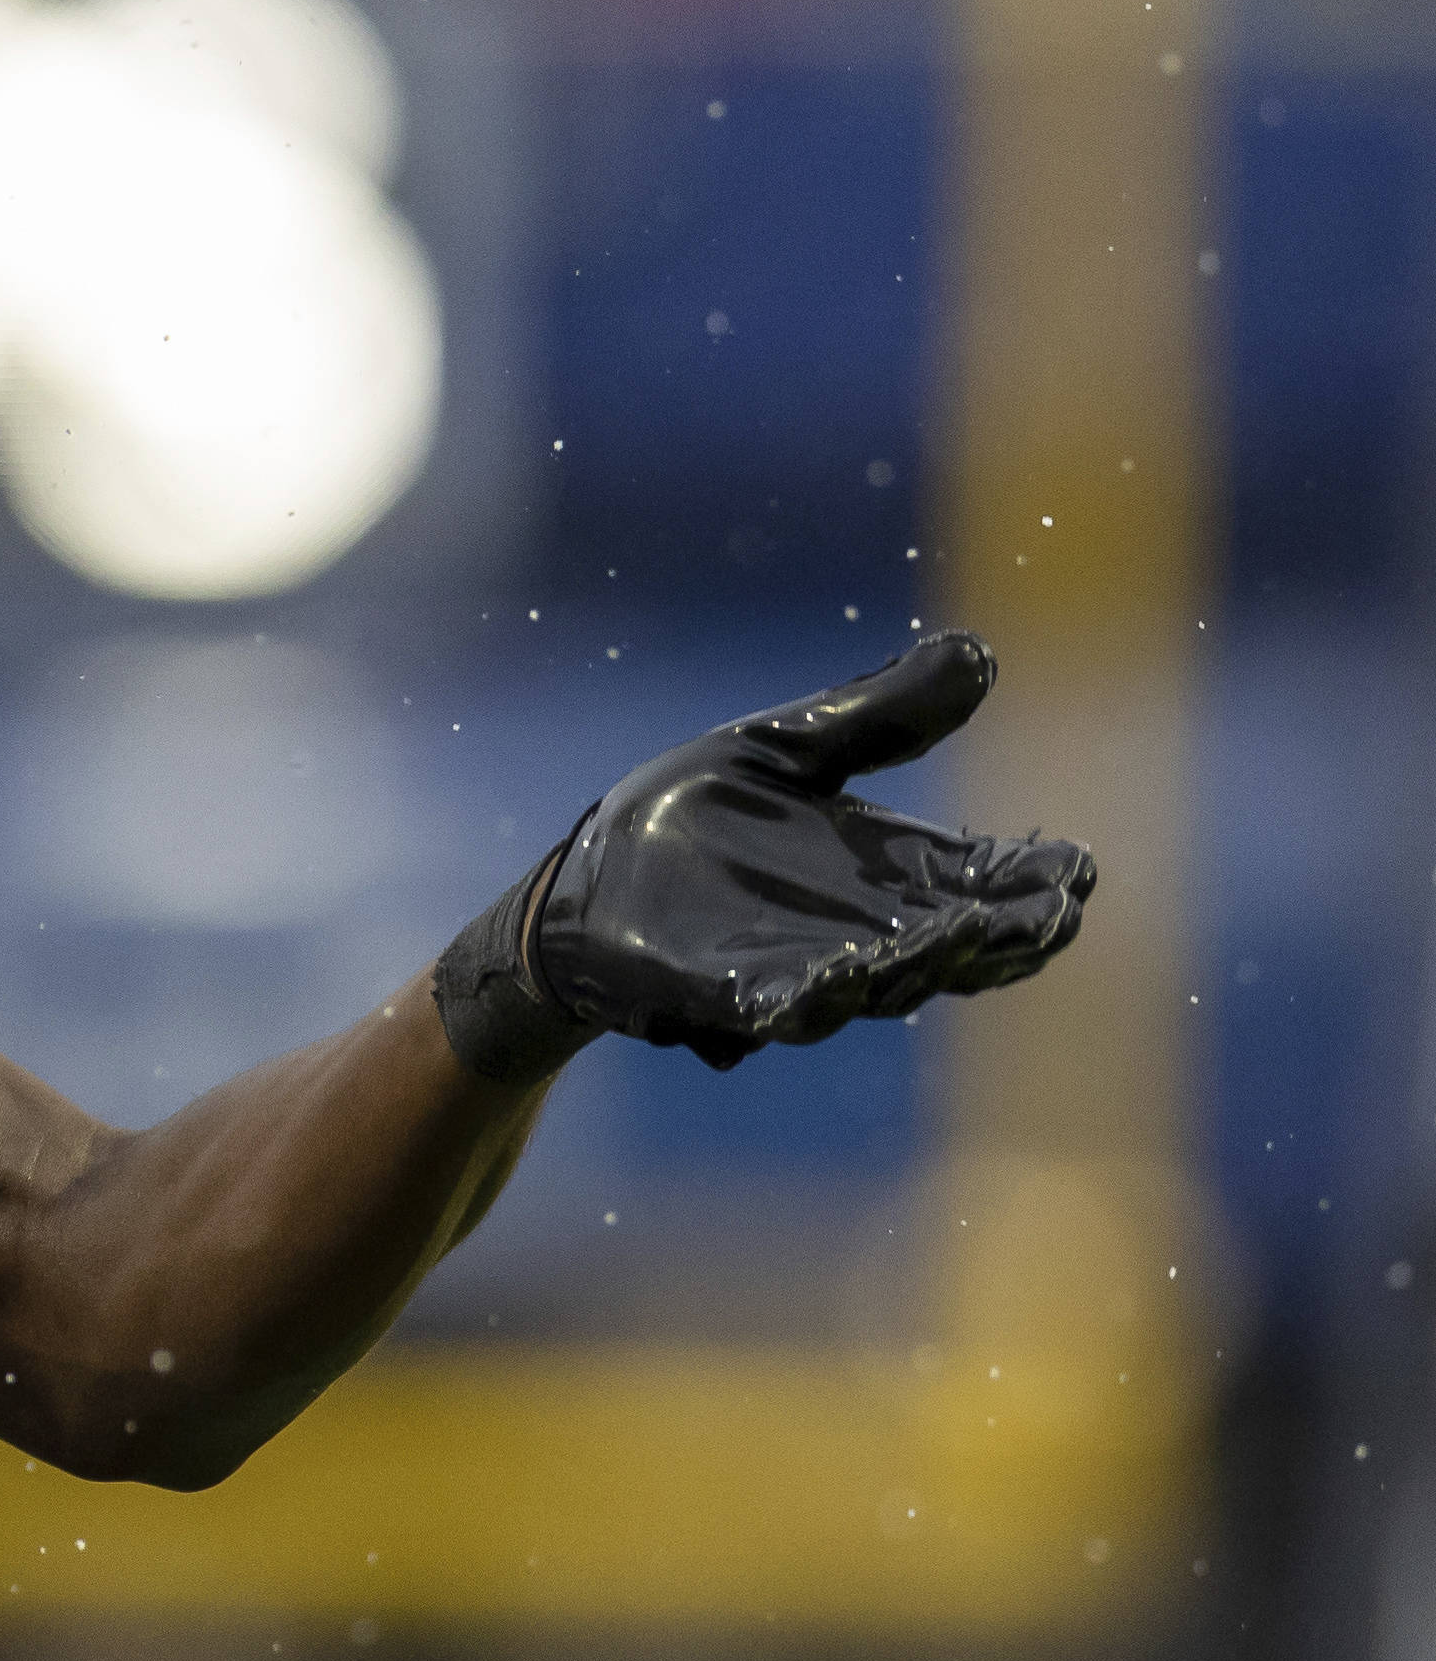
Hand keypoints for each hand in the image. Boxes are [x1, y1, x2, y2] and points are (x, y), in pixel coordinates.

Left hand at [434, 632, 1092, 1081]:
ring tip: (969, 935)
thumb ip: (875, 716)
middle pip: (957, 944)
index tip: (1079, 865)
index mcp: (889, 874)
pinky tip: (845, 981)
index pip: (988, 882)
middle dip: (1005, 932)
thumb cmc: (689, 821)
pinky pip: (779, 1007)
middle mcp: (863, 934)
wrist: (581, 882)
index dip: (1037, 880)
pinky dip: (813, 996)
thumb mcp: (784, 751)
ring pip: (882, 982)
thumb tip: (979, 652)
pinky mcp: (721, 995)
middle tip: (1054, 913)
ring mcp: (799, 972)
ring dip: (926, 961)